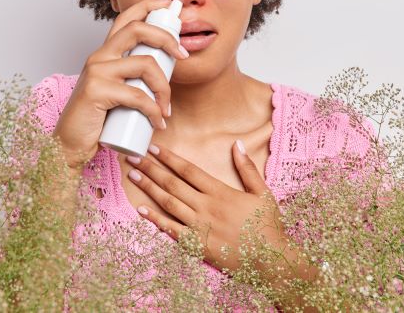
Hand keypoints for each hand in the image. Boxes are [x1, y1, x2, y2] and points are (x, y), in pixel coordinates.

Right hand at [52, 0, 187, 168]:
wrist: (70, 144)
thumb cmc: (97, 120)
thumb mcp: (118, 92)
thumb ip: (133, 80)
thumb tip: (166, 73)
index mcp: (105, 53)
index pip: (126, 18)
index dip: (149, 5)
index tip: (169, 5)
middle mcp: (99, 56)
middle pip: (138, 29)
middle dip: (167, 38)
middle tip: (183, 56)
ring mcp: (96, 71)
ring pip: (145, 64)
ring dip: (164, 88)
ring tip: (166, 109)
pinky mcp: (96, 90)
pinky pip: (138, 95)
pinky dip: (154, 110)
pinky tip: (158, 122)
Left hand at [125, 141, 289, 272]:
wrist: (270, 260)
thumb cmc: (268, 226)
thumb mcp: (262, 192)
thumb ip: (248, 168)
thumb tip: (237, 144)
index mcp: (221, 192)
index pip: (189, 170)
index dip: (169, 158)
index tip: (154, 148)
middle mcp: (206, 207)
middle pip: (173, 183)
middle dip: (151, 169)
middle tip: (133, 157)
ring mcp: (200, 227)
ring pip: (169, 203)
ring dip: (149, 188)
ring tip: (133, 176)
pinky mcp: (197, 245)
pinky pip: (171, 230)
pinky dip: (155, 220)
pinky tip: (141, 209)